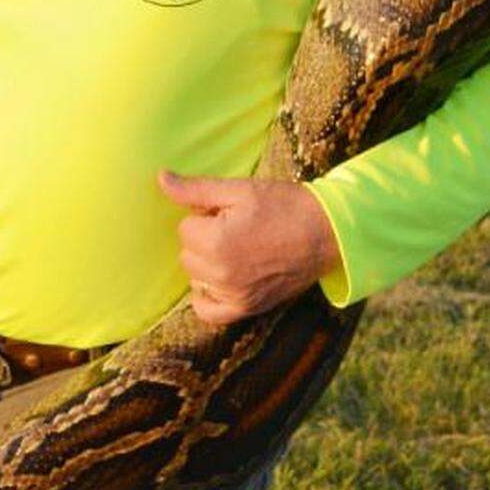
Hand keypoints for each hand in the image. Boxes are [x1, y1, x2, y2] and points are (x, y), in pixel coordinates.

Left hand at [157, 170, 340, 327]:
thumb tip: (161, 178)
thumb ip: (195, 189)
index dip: (206, 216)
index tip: (231, 213)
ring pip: (196, 277)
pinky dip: (208, 297)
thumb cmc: (284, 206)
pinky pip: (208, 312)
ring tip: (238, 250)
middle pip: (188, 253)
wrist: (327, 233)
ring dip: (208, 264)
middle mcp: (222, 275)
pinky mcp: (247, 309)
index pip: (185, 228)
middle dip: (205, 239)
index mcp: (216, 242)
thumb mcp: (239, 190)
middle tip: (237, 229)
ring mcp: (234, 296)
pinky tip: (220, 279)